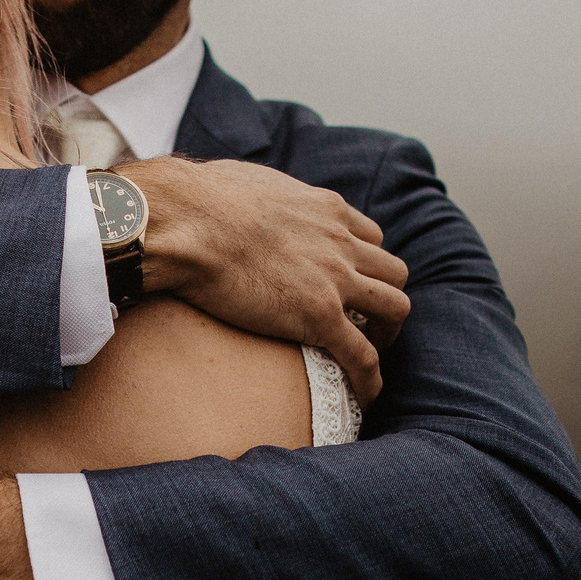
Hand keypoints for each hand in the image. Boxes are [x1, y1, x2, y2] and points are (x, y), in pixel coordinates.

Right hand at [117, 156, 411, 403]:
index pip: (369, 235)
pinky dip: (371, 378)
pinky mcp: (319, 315)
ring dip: (386, 332)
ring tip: (366, 355)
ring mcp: (335, 278)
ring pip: (394, 307)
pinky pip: (364, 355)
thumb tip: (228, 203)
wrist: (186, 220)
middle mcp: (340, 240)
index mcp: (324, 208)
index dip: (363, 263)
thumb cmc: (194, 201)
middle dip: (383, 296)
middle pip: (391, 271)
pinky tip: (364, 396)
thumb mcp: (244, 183)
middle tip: (364, 321)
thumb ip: (257, 196)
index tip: (349, 283)